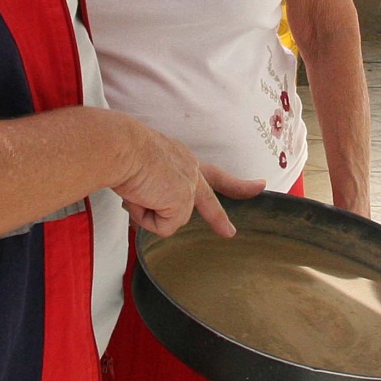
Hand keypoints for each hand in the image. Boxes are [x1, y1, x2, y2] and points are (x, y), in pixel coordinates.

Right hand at [111, 117, 265, 238]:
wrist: (122, 147)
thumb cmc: (123, 149)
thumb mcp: (143, 164)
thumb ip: (152, 184)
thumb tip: (144, 206)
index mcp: (181, 159)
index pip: (210, 173)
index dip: (234, 183)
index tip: (258, 186)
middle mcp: (190, 171)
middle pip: (209, 199)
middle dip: (219, 218)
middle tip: (230, 233)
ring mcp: (190, 188)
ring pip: (167, 219)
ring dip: (145, 211)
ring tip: (135, 190)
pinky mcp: (183, 204)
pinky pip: (161, 227)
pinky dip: (145, 218)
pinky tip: (140, 197)